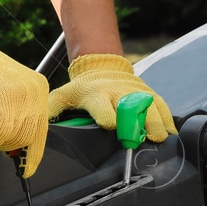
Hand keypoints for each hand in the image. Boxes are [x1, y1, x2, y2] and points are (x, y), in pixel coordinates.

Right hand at [0, 27, 50, 177]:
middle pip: (28, 135)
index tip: (28, 168)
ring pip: (13, 136)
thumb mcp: (8, 93)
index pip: (41, 128)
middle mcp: (35, 90)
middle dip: (10, 146)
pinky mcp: (5, 101)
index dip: (33, 152)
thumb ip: (17, 117)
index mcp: (39, 87)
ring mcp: (21, 95)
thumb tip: (20, 148)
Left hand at [47, 54, 174, 141]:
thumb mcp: (64, 95)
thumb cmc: (82, 89)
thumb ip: (52, 109)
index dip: (106, 116)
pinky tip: (171, 132)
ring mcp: (136, 92)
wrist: (102, 68)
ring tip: (159, 137)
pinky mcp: (149, 93)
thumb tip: (36, 125)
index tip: (111, 125)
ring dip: (155, 121)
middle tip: (144, 137)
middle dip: (137, 122)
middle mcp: (118, 93)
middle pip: (130, 107)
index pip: (102, 106)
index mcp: (96, 95)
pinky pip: (161, 105)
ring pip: (149, 106)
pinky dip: (167, 118)